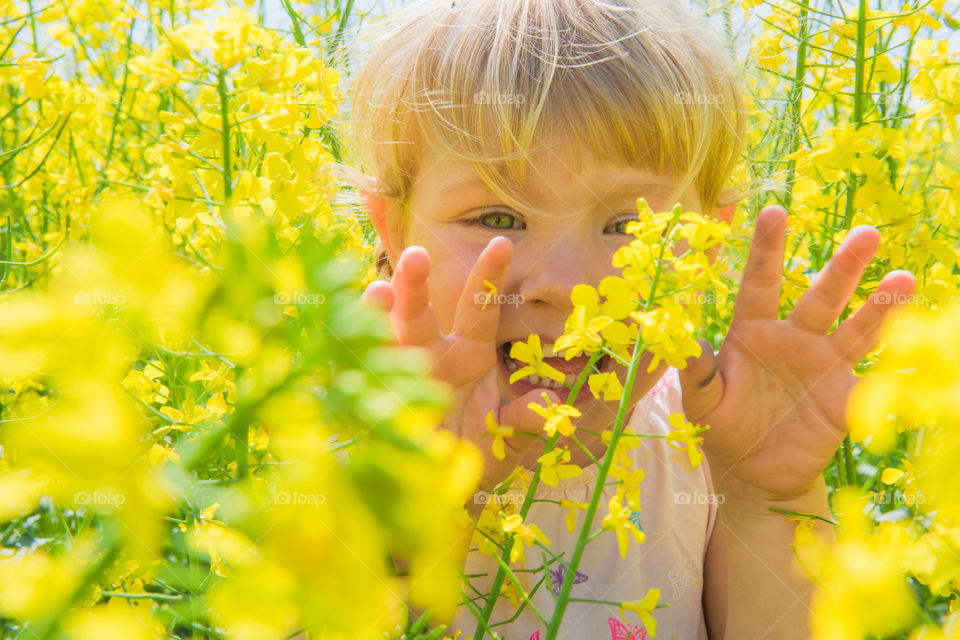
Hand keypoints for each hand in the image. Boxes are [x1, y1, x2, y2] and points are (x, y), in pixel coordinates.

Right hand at [361, 238, 559, 495]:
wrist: (440, 495)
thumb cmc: (475, 456)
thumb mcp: (508, 440)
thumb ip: (527, 420)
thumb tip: (551, 404)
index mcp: (467, 356)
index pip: (478, 309)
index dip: (488, 278)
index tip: (502, 243)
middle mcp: (429, 359)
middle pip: (417, 316)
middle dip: (415, 287)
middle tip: (416, 256)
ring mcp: (396, 382)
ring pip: (381, 343)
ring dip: (376, 318)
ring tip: (376, 294)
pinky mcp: (371, 411)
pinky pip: (356, 384)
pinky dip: (352, 367)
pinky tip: (347, 350)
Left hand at [677, 206, 915, 501]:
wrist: (752, 472)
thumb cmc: (721, 428)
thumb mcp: (700, 402)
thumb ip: (697, 372)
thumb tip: (682, 342)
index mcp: (752, 332)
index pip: (760, 282)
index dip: (767, 248)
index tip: (774, 211)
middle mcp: (793, 338)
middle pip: (820, 296)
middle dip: (843, 266)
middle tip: (868, 233)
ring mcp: (823, 365)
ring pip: (855, 328)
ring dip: (880, 305)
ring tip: (903, 278)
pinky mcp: (845, 397)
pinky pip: (877, 380)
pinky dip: (902, 366)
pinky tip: (925, 345)